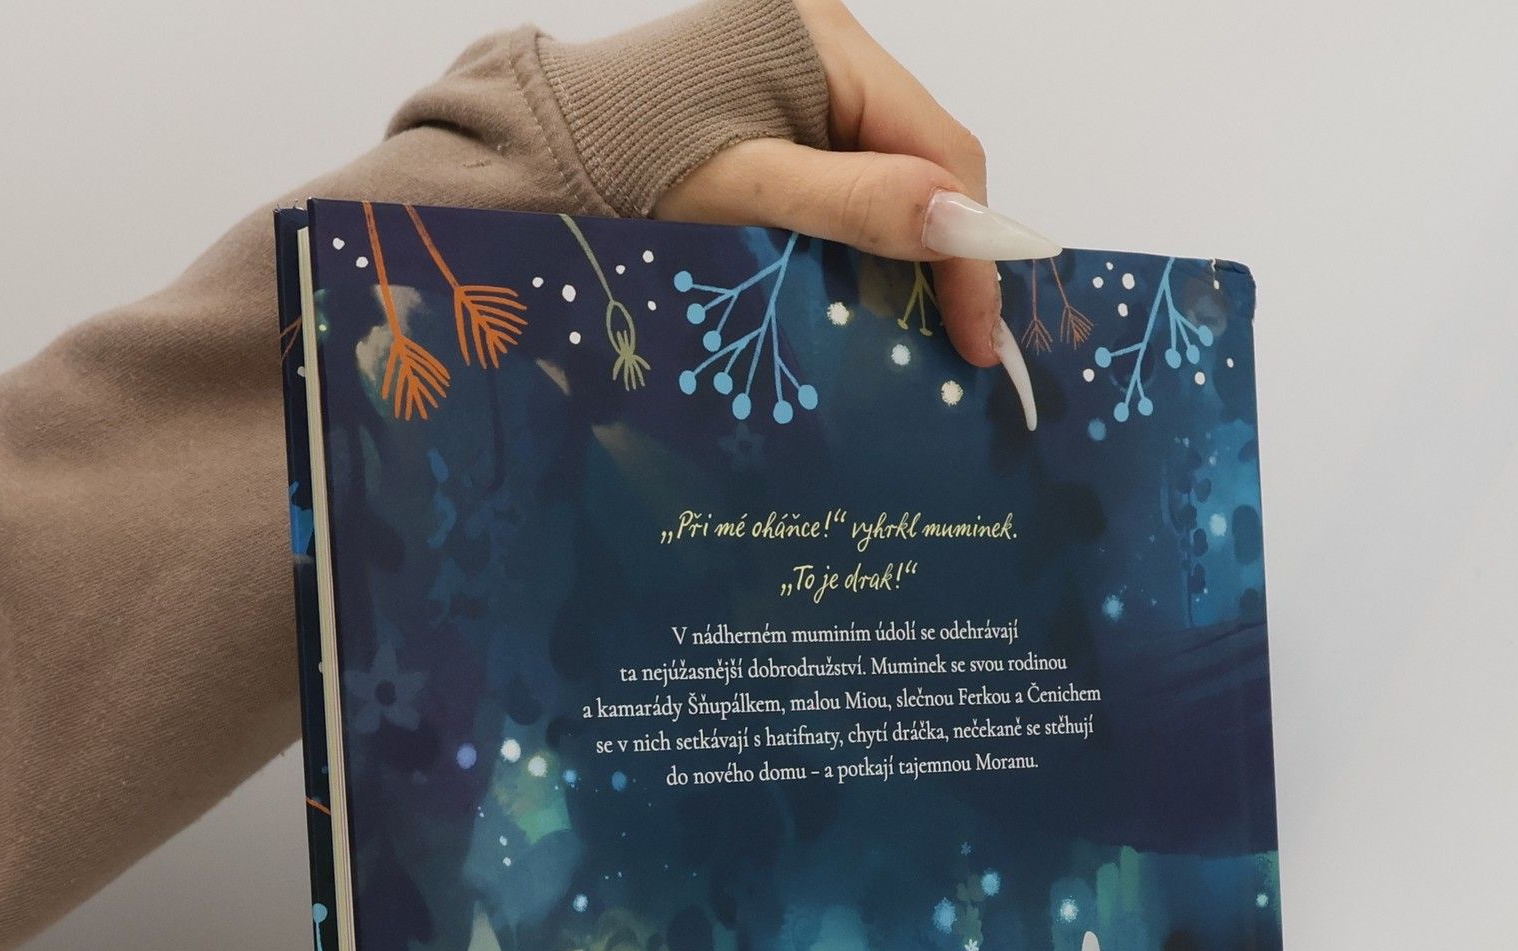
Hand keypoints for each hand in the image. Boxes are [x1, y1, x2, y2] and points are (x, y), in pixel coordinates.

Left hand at [657, 0, 1048, 418]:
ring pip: (895, 170)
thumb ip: (856, 204)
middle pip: (925, 158)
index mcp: (827, 37)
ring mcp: (804, 74)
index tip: (980, 339)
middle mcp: (826, 41)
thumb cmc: (625, 178)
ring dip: (908, 252)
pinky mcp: (780, 109)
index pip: (943, 148)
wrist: (538, 167)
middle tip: (957, 346)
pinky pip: (853, 172)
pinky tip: (870, 288)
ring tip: (921, 330)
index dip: (972, 247)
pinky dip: (867, 235)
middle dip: (945, 253)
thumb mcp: (747, 195)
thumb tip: (964, 223)